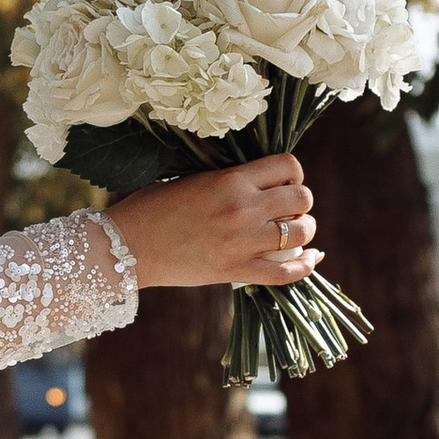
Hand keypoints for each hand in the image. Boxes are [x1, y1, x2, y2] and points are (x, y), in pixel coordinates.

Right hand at [104, 153, 320, 292]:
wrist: (127, 248)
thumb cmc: (152, 208)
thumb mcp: (191, 178)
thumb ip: (228, 177)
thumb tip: (260, 178)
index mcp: (231, 180)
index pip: (289, 166)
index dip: (293, 173)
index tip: (282, 182)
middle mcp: (243, 209)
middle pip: (302, 198)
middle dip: (300, 201)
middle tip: (286, 208)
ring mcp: (242, 242)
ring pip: (301, 232)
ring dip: (303, 230)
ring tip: (292, 231)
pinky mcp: (237, 272)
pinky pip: (287, 273)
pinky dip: (305, 266)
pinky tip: (311, 258)